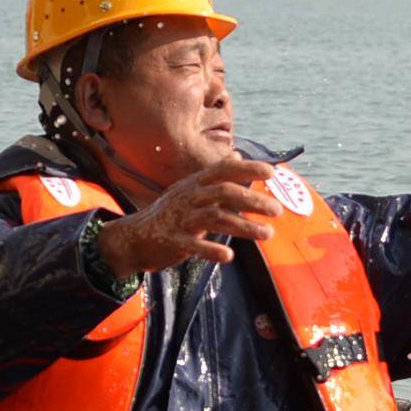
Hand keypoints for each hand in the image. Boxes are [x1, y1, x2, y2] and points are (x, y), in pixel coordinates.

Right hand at [101, 158, 285, 281]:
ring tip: (267, 234)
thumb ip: (216, 175)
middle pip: (224, 193)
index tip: (271, 172)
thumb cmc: (169, 213)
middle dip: (252, 200)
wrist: (133, 237)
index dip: (247, 168)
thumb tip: (237, 154)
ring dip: (244, 226)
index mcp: (194, 183)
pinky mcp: (173, 241)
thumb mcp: (190, 189)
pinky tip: (228, 256)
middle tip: (276, 210)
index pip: (223, 170)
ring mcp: (180, 219)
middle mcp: (188, 197)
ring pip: (215, 218)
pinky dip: (211, 250)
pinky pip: (194, 245)